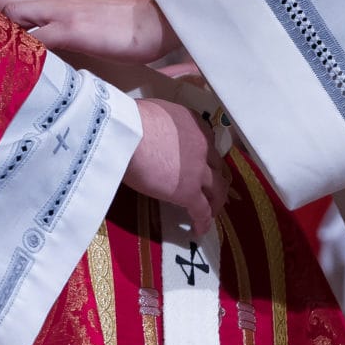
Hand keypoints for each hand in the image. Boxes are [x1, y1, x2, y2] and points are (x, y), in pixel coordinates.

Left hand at [0, 0, 180, 63]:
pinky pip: (32, 40)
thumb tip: (57, 51)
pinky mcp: (70, 29)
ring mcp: (61, 11)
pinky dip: (20, 54)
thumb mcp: (96, 18)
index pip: (19, 0)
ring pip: (10, 13)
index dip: (2, 19)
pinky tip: (16, 72)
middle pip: (4, 1)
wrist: (160, 21)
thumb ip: (74, 26)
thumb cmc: (134, 28)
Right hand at [124, 98, 229, 233]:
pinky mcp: (188, 191)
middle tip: (213, 189)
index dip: (205, 156)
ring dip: (216, 201)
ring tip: (211, 212)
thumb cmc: (130, 120)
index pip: (207, 142)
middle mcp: (203, 145)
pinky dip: (203, 221)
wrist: (127, 132)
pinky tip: (199, 230)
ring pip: (217, 189)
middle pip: (216, 166)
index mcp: (194, 123)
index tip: (200, 164)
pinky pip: (202, 210)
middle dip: (216, 179)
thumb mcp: (153, 114)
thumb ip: (161, 126)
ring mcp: (198, 170)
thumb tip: (151, 135)